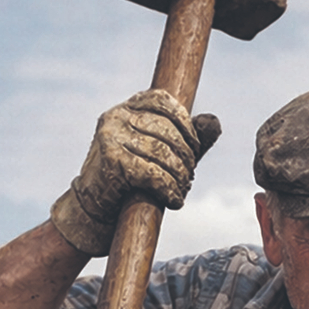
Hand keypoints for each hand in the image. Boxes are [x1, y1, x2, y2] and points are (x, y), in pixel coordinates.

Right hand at [49, 90, 222, 255]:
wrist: (94, 207)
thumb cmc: (130, 178)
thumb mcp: (160, 153)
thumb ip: (187, 138)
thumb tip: (214, 122)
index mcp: (127, 106)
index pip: (164, 102)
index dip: (186, 125)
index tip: (194, 149)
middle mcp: (116, 116)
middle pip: (167, 131)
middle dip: (185, 157)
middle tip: (188, 176)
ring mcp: (111, 136)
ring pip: (162, 153)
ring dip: (179, 176)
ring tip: (181, 189)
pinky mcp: (112, 160)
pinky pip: (153, 174)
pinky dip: (169, 189)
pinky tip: (174, 200)